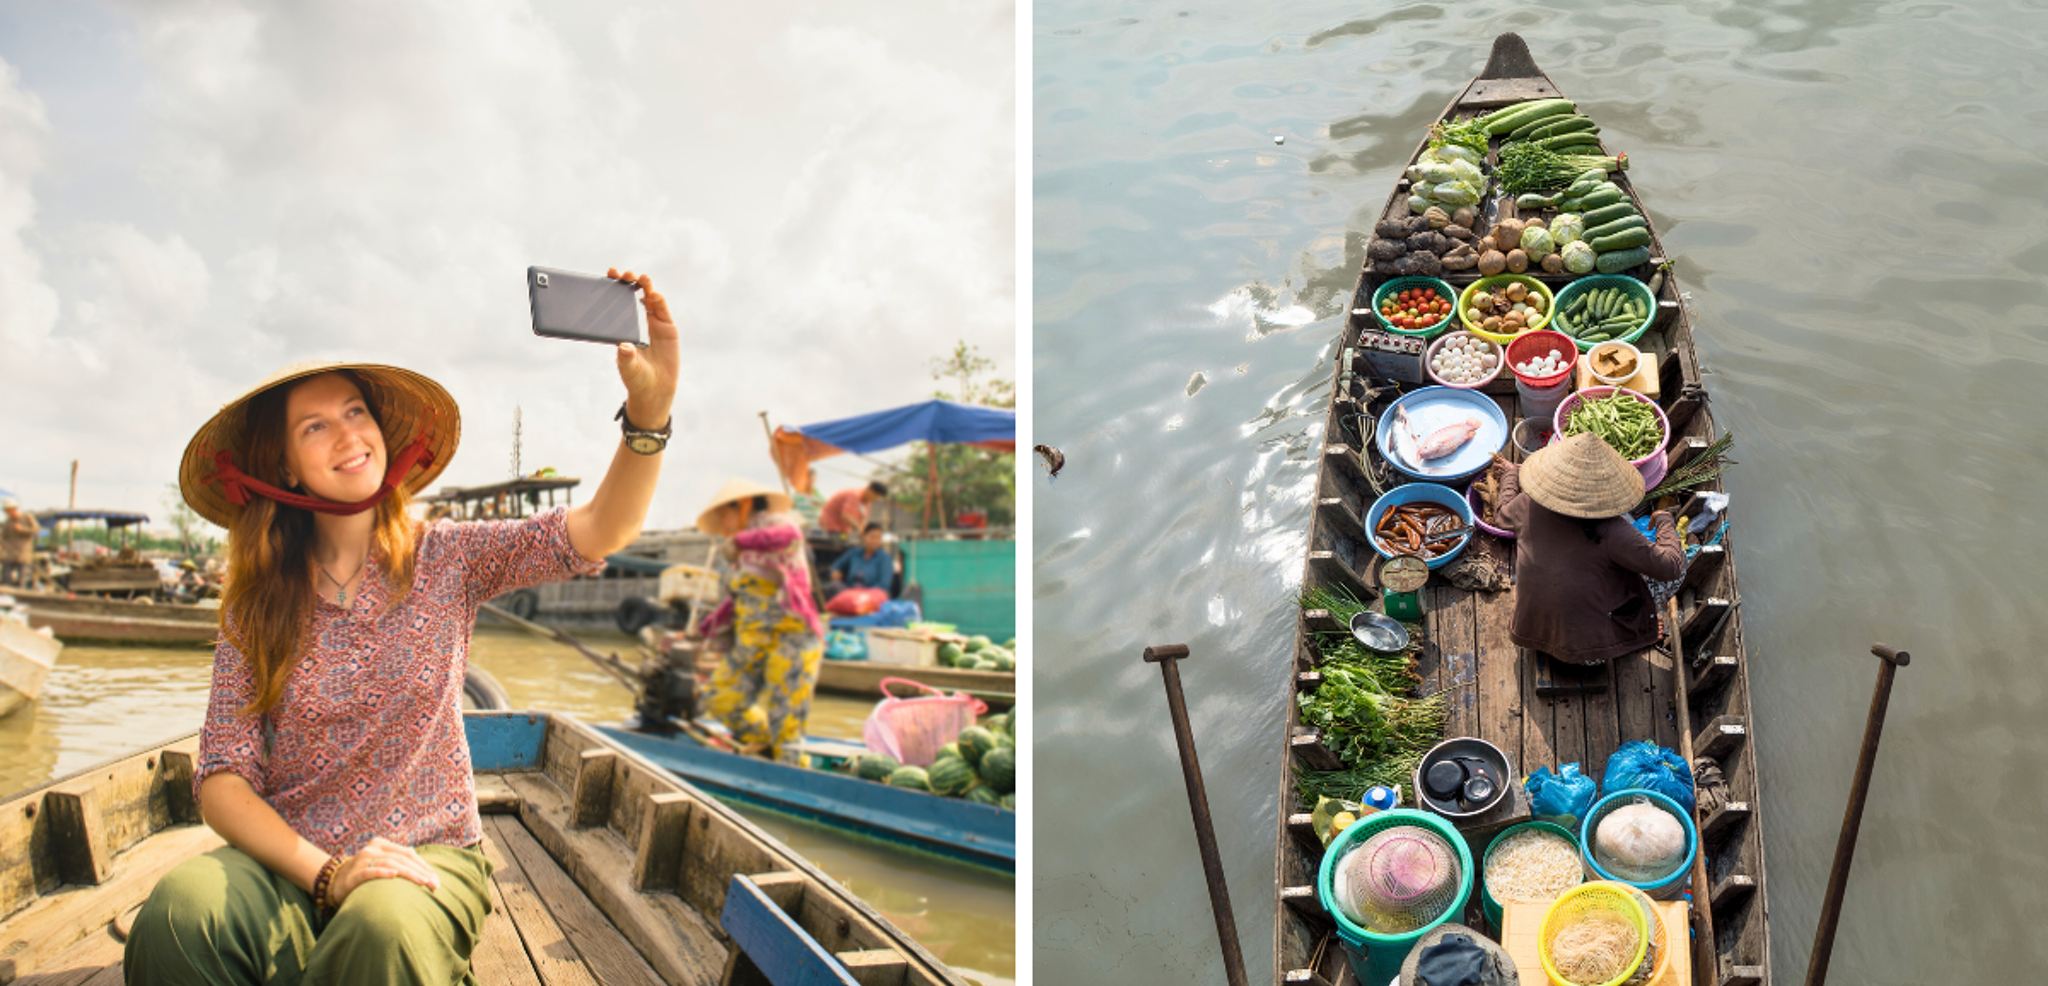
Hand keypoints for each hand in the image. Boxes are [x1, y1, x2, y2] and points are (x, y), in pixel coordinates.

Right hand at [327, 836, 440, 905]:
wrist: (335, 883)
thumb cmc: (365, 875)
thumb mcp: (382, 864)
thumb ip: (399, 864)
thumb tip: (428, 875)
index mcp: (382, 844)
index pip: (408, 853)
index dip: (424, 866)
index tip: (437, 879)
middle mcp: (373, 849)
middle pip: (402, 858)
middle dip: (421, 871)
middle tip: (435, 884)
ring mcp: (362, 859)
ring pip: (391, 863)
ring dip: (409, 873)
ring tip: (422, 882)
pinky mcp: (354, 873)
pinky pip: (370, 871)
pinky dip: (383, 873)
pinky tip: (394, 875)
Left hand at [607, 268, 679, 429]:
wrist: (656, 388)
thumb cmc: (636, 376)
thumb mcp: (627, 368)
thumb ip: (626, 357)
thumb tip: (623, 346)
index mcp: (622, 326)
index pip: (615, 302)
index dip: (612, 287)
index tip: (608, 275)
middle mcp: (636, 320)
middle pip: (632, 295)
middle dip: (628, 282)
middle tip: (624, 275)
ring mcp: (652, 322)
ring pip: (648, 298)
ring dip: (645, 286)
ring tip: (641, 278)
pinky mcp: (667, 327)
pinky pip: (662, 310)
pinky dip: (659, 300)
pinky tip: (654, 294)